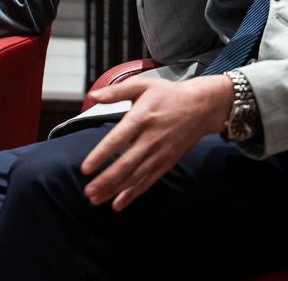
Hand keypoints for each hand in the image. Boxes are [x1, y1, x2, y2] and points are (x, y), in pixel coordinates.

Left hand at [79, 75, 234, 210]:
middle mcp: (150, 138)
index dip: (101, 155)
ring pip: (135, 176)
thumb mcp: (143, 85)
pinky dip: (133, 194)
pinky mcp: (166, 162)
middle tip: (87, 191)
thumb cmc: (169, 94)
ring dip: (115, 190)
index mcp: (142, 117)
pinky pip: (148, 181)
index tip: (86, 168)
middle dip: (106, 180)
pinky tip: (118, 203)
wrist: (202, 106)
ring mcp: (159, 153)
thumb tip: (93, 96)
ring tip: (96, 199)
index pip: (118, 139)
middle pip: (126, 164)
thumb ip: (116, 91)